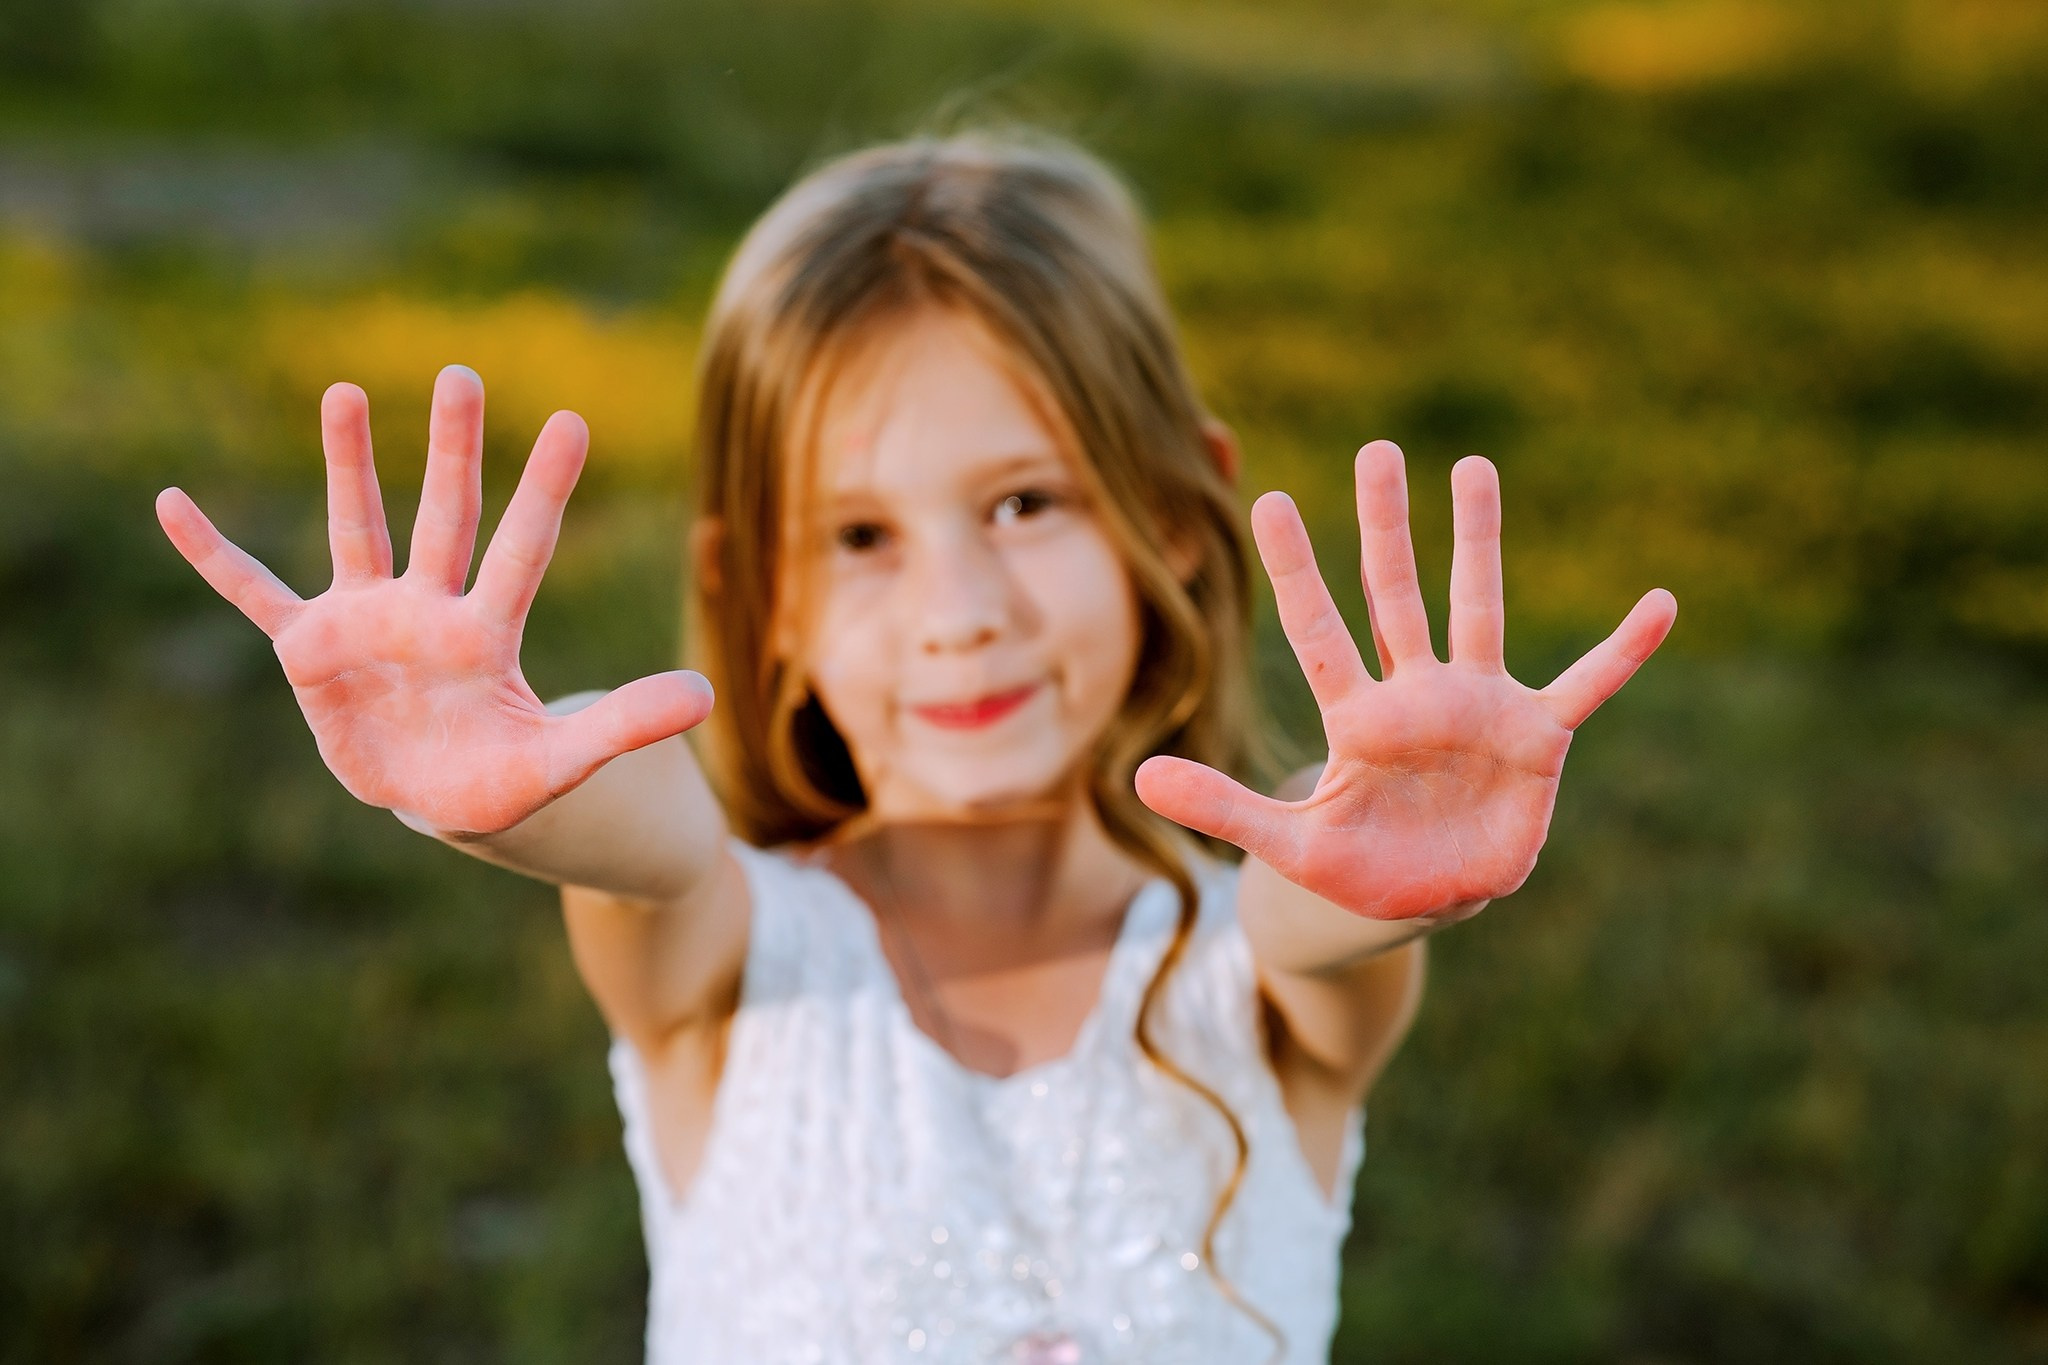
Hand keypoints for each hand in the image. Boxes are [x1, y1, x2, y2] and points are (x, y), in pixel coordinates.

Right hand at [155, 366, 713, 835]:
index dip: (544, 489)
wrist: (440, 798)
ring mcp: (367, 621)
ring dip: (347, 465)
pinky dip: (214, 557)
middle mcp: (429, 607)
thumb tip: (707, 696)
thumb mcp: (562, 760)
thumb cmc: (503, 777)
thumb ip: (624, 723)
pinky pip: (253, 593)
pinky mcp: (309, 649)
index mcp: (489, 630)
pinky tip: (171, 505)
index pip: (522, 547)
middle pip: (445, 516)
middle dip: (450, 450)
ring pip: (357, 528)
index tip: (572, 421)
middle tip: (461, 374)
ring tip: (343, 391)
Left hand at [1137, 440, 1674, 920]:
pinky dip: (1621, 652)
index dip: (1294, 568)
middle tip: (1377, 451)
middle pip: (1395, 595)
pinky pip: (1585, 686)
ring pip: (1477, 609)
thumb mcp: (1285, 842)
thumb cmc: (1350, 869)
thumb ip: (1222, 806)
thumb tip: (1138, 776)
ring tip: (1474, 469)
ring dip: (1477, 544)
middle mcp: (1415, 694)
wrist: (1419, 902)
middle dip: (1386, 526)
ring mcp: (1477, 708)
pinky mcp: (1533, 739)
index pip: (1317, 628)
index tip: (1264, 499)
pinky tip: (1660, 605)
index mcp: (1355, 716)